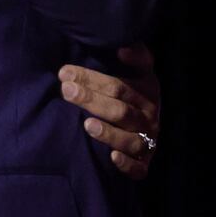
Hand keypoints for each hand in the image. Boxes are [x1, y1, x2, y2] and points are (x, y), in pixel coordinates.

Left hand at [59, 43, 161, 179]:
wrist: (150, 126)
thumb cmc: (135, 94)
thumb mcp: (141, 73)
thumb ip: (137, 57)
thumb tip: (124, 48)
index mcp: (146, 94)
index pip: (118, 86)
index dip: (93, 79)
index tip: (65, 72)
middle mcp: (148, 119)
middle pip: (119, 110)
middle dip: (91, 100)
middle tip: (66, 91)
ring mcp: (147, 142)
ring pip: (129, 139)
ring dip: (109, 133)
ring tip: (86, 124)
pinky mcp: (143, 164)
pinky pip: (138, 168)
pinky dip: (127, 164)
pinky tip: (112, 158)